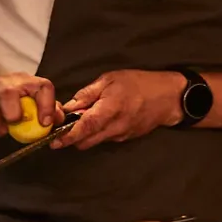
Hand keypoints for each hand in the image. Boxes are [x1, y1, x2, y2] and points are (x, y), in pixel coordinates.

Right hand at [0, 72, 57, 137]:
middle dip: (12, 115)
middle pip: (8, 94)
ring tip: (1, 130)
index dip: (46, 106)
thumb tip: (59, 119)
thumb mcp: (29, 98)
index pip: (42, 87)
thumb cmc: (7, 98)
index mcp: (26, 81)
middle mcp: (6, 81)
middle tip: (13, 124)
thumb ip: (47, 108)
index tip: (45, 123)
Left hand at [56, 69, 183, 148]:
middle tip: (66, 124)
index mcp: (109, 109)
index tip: (54, 141)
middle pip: (85, 141)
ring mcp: (121, 135)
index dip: (67, 136)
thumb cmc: (139, 83)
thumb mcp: (110, 79)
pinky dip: (98, 133)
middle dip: (72, 136)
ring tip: (87, 117)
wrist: (168, 98)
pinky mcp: (126, 139)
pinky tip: (102, 119)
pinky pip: (105, 139)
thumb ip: (87, 94)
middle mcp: (115, 127)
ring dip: (85, 135)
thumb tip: (68, 107)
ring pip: (94, 142)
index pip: (84, 128)